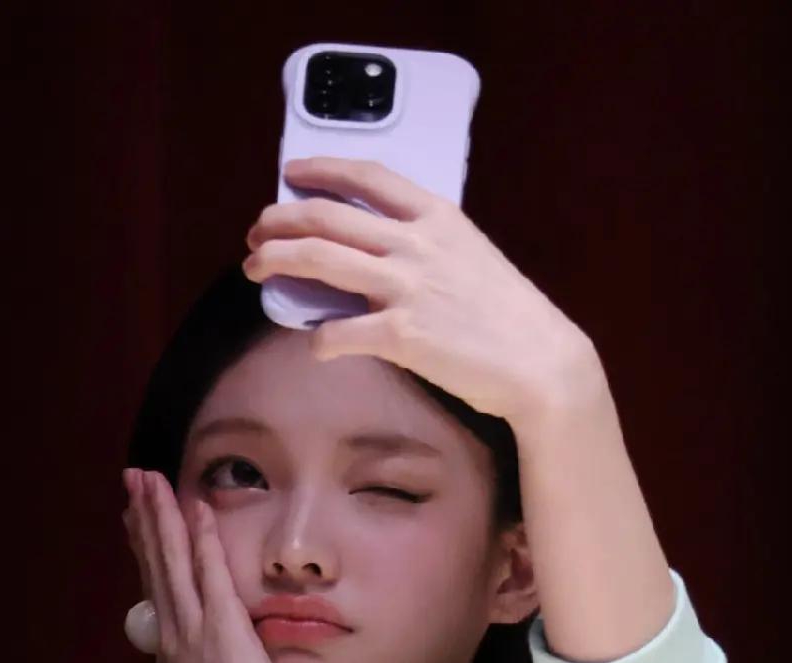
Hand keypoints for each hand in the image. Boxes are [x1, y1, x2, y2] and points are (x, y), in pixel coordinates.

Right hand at [123, 468, 293, 662]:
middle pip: (155, 567)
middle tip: (132, 481)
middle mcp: (175, 636)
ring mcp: (195, 629)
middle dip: (144, 521)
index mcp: (171, 657)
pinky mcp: (222, 626)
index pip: (156, 593)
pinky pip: (210, 572)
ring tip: (147, 478)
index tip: (134, 523)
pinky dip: (201, 538)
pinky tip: (197, 506)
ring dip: (161, 516)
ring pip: (172, 561)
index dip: (145, 554)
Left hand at [242, 155, 606, 423]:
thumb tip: (379, 250)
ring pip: (320, 260)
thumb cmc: (506, 314)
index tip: (291, 174)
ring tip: (254, 268)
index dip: (320, 171)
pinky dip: (317, 339)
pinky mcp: (401, 336)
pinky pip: (338, 332)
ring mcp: (406, 288)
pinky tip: (314, 344)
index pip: (367, 176)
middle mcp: (415, 243)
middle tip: (255, 231)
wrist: (537, 361)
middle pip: (327, 217)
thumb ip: (426, 243)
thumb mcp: (470, 254)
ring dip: (276, 261)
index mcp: (435, 216)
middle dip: (279, 219)